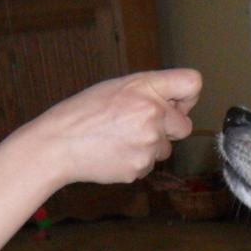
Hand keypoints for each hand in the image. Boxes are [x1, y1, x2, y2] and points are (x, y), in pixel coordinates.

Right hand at [34, 69, 201, 185]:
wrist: (58, 145)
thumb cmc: (83, 113)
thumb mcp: (116, 87)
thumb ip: (150, 91)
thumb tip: (180, 105)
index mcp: (145, 87)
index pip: (192, 83)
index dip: (188, 97)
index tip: (178, 104)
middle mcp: (152, 113)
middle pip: (185, 126)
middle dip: (168, 129)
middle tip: (138, 126)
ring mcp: (148, 143)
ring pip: (165, 149)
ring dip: (150, 147)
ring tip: (119, 139)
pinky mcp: (141, 167)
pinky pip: (149, 165)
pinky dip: (135, 161)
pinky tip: (114, 153)